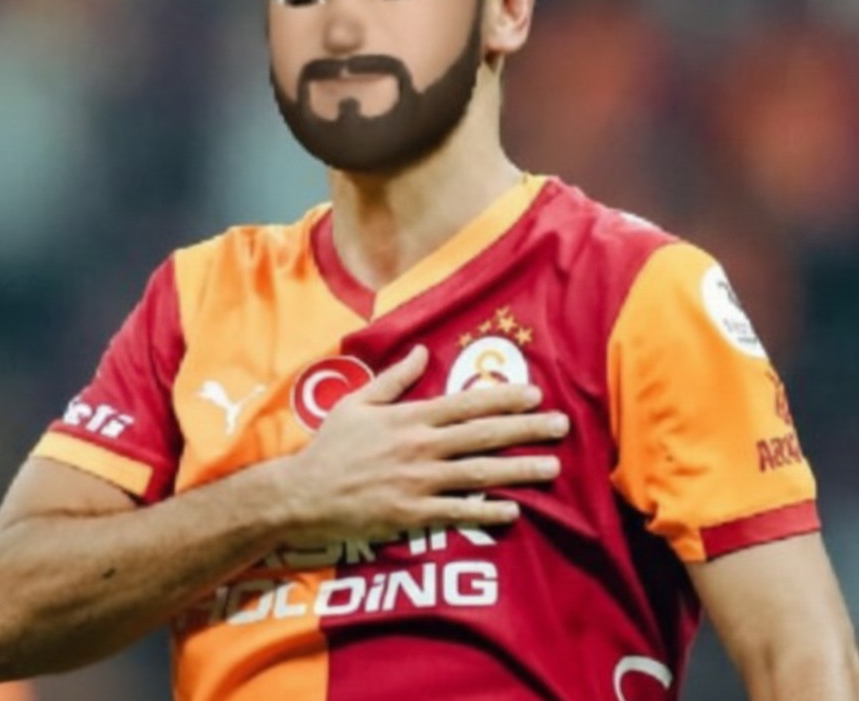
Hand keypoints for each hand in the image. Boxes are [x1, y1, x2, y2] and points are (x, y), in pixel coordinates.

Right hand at [276, 344, 567, 542]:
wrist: (303, 494)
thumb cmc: (331, 446)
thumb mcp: (358, 402)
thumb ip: (394, 378)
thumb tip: (423, 350)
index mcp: (410, 417)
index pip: (466, 404)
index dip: (503, 398)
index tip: (535, 394)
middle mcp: (421, 447)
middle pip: (483, 436)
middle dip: (525, 430)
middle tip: (561, 426)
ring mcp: (419, 483)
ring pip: (478, 474)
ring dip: (518, 470)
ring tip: (552, 467)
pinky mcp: (412, 515)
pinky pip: (457, 512)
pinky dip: (486, 512)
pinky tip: (513, 511)